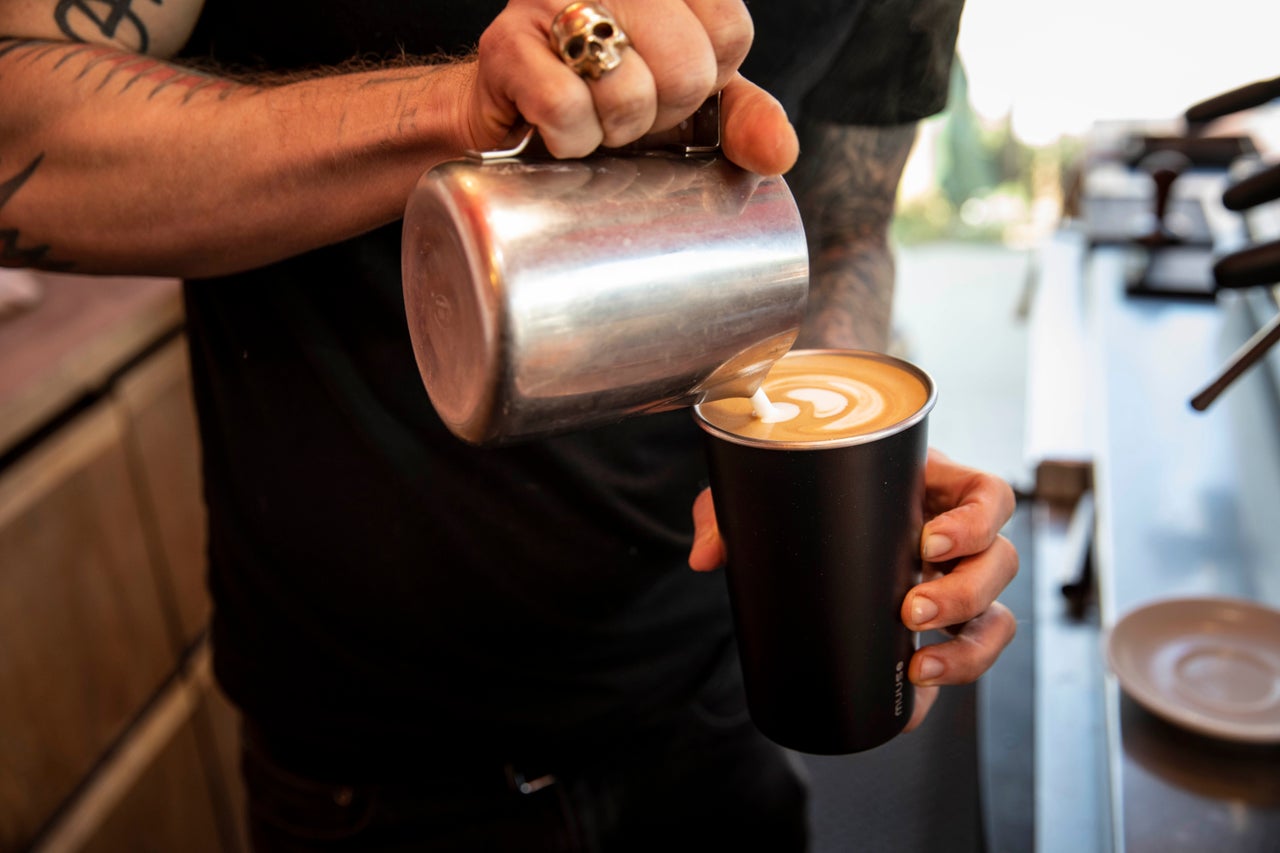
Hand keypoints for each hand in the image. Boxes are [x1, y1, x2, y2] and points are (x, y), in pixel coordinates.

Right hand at [468, 0, 798, 173]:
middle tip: (625, 108)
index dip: (706, 81)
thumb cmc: (607, 99)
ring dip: (612, 131)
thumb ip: (742, 118)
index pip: (731, 31)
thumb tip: (780, 153)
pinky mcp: (507, 45)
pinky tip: (558, 130)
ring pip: (629, 92)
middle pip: (686, 68)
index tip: (670, 86)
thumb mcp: (686, 101)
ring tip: (591, 116)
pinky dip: (571, 140)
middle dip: (660, 112)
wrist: (513, 116)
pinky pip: (567, 110)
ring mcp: (552, 0)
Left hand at [688, 448, 1019, 730]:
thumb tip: (705, 556)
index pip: (986, 495)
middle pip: (1000, 561)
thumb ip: (725, 514)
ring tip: (919, 664)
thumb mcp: (763, 498)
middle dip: (965, 590)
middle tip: (909, 606)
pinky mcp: (939, 634)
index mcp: (928, 489)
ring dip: (969, 645)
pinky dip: (951, 675)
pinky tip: (914, 692)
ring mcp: (952, 589)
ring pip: (996, 616)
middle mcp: (953, 540)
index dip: (975, 520)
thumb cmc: (795, 504)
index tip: (928, 542)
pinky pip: (967, 657)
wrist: (798, 543)